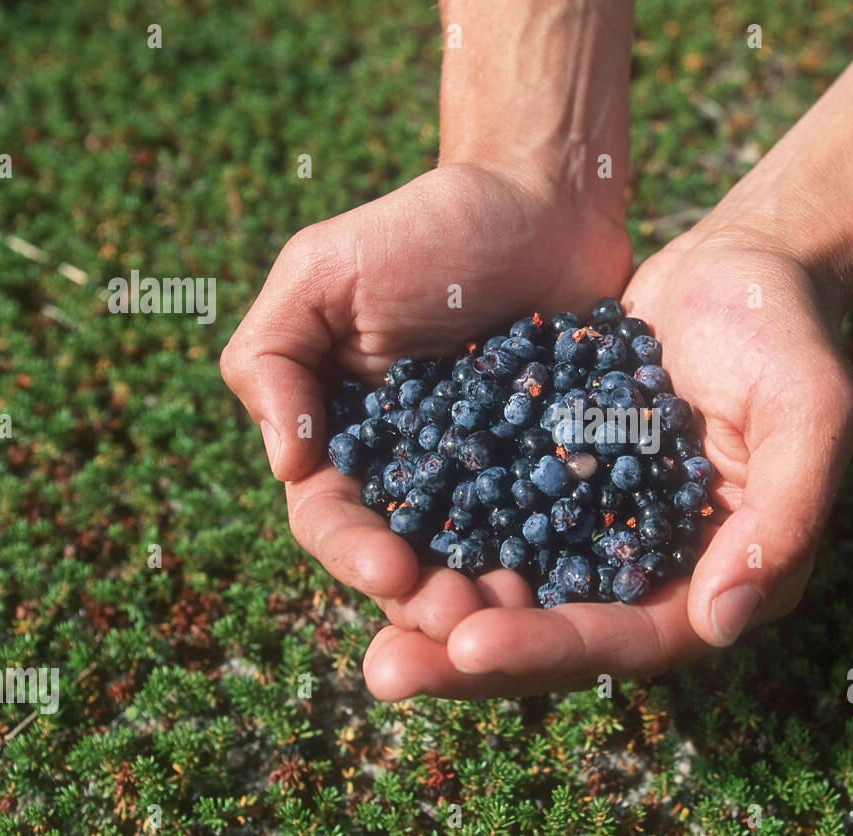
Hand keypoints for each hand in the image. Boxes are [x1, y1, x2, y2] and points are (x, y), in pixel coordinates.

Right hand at [220, 162, 630, 623]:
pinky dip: (560, 563)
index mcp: (346, 441)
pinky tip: (578, 586)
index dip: (352, 551)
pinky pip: (555, 530)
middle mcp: (413, 476)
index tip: (390, 567)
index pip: (330, 516)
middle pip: (406, 560)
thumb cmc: (425, 229)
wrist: (544, 201)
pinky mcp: (556, 474)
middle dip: (425, 597)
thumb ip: (274, 357)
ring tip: (517, 614)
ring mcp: (489, 481)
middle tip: (459, 617)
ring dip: (489, 598)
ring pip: (479, 562)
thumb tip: (283, 468)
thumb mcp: (322, 272)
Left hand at [361, 228, 852, 699]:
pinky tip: (379, 548)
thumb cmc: (790, 335)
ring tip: (367, 634)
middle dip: (471, 658)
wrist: (745, 269)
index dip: (551, 648)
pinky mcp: (561, 488)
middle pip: (560, 637)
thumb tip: (720, 625)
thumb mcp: (810, 415)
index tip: (469, 646)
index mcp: (724, 578)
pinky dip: (445, 546)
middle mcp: (658, 573)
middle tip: (384, 671)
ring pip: (519, 595)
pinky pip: (498, 530)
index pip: (632, 639)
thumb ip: (784, 518)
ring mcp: (604, 533)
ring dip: (444, 617)